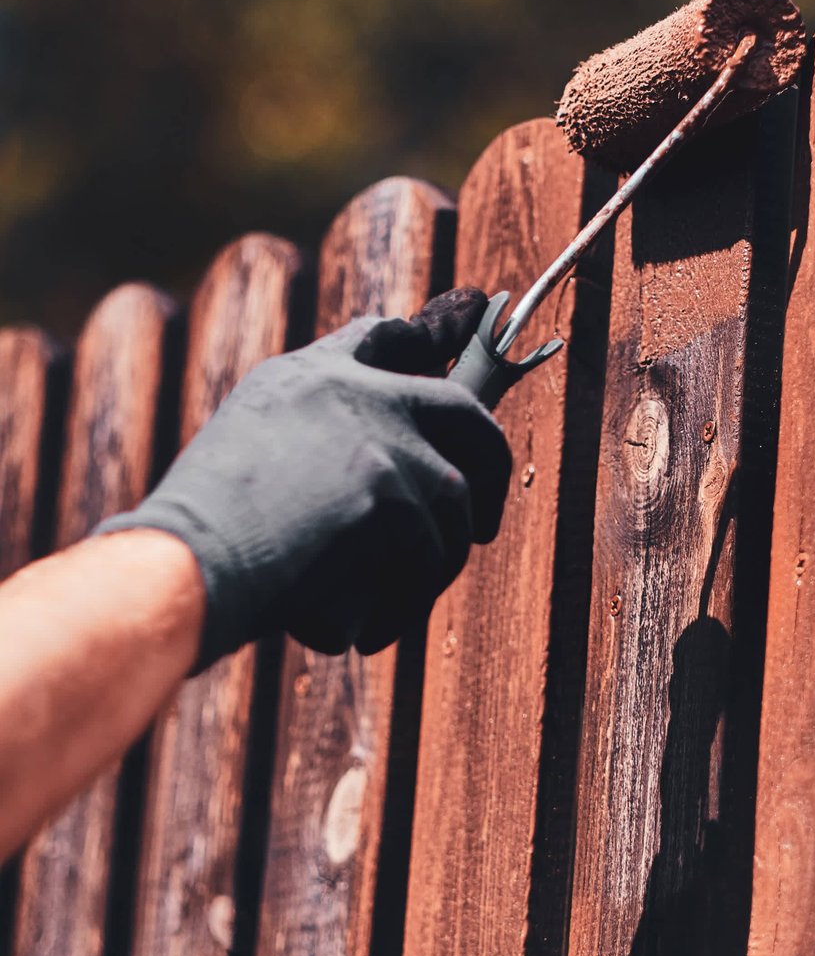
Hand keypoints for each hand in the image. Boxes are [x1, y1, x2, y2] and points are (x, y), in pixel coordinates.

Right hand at [95, 289, 511, 668]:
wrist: (181, 565)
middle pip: (464, 411)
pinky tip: (365, 631)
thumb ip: (312, 432)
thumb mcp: (247, 448)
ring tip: (388, 609)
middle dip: (491, 468)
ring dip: (431, 566)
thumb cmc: (198, 533)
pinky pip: (426, 562)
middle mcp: (354, 392)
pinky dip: (401, 607)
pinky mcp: (389, 495)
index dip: (430, 338)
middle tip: (483, 525)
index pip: (383, 338)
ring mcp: (378, 438)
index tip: (468, 323)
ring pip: (453, 505)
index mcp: (310, 376)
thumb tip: (379, 466)